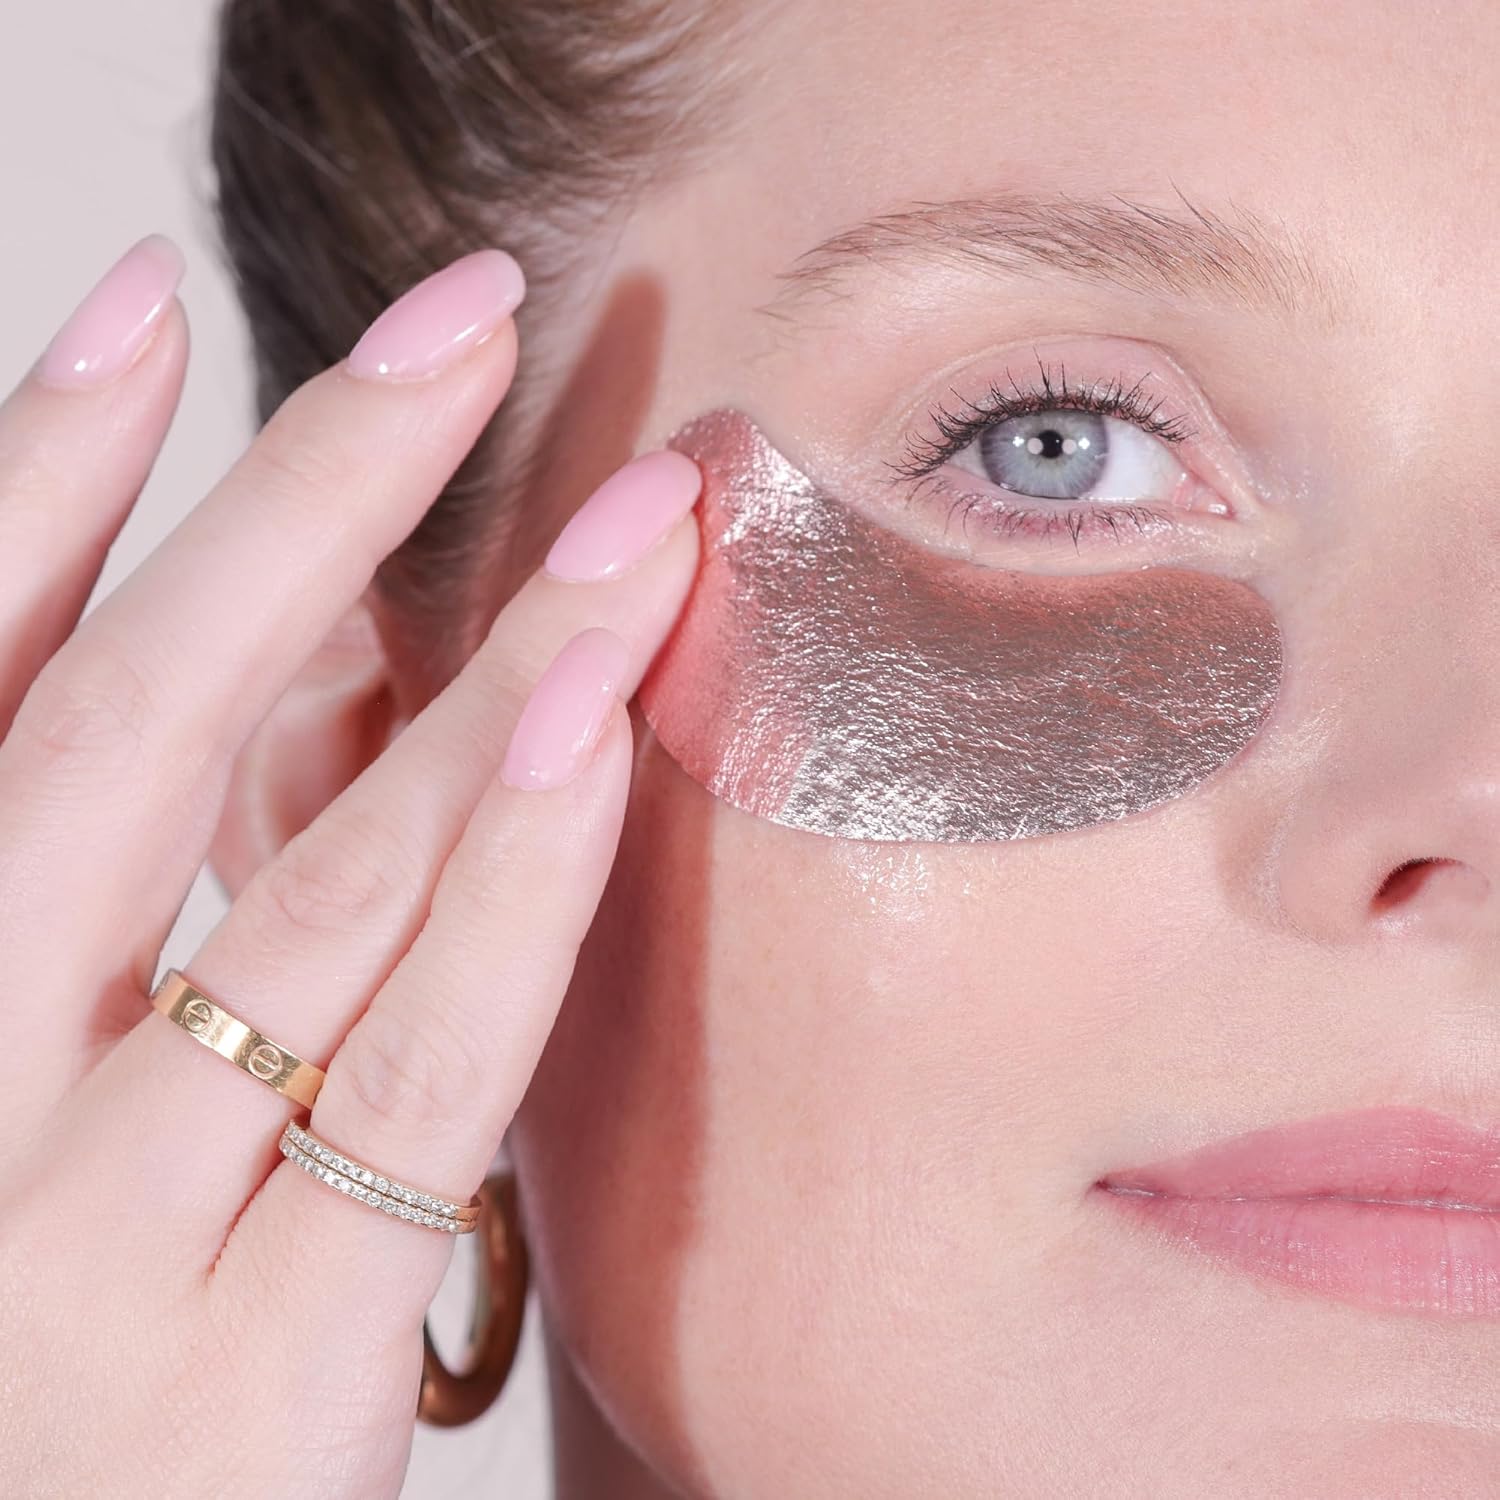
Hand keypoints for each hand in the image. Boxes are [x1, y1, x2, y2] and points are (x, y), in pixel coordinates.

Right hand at [0, 236, 699, 1497]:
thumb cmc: (67, 1333)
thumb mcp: (49, 1083)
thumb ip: (130, 899)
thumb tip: (288, 665)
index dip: (43, 479)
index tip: (152, 302)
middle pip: (128, 733)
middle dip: (301, 498)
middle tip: (461, 324)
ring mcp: (93, 1243)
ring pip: (312, 888)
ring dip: (489, 676)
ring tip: (628, 520)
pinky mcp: (268, 1367)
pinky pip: (423, 1074)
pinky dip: (513, 887)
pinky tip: (601, 731)